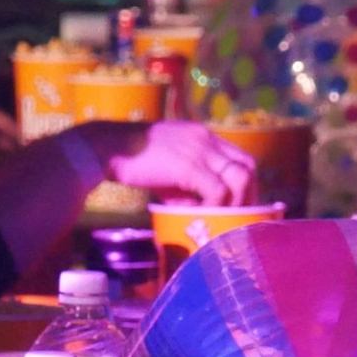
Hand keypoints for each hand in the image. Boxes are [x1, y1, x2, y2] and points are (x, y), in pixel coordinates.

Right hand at [95, 119, 256, 205]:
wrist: (107, 148)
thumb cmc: (134, 161)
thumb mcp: (168, 170)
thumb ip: (187, 186)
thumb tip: (201, 211)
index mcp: (203, 136)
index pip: (241, 158)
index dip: (247, 184)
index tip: (242, 206)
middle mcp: (206, 139)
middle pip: (248, 166)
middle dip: (249, 195)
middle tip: (239, 218)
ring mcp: (199, 151)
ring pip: (239, 178)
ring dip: (236, 203)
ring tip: (223, 219)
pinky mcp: (188, 165)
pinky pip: (217, 190)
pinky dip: (216, 206)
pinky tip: (203, 216)